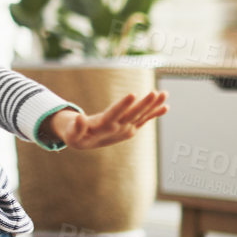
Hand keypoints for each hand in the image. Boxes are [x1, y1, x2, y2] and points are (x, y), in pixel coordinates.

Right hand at [47, 90, 168, 149]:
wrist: (85, 143)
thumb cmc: (75, 136)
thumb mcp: (71, 134)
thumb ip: (76, 128)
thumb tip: (79, 118)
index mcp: (103, 128)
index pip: (114, 114)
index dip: (123, 105)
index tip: (132, 94)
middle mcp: (117, 128)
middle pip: (132, 114)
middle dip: (144, 104)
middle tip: (155, 92)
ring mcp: (126, 129)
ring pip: (141, 116)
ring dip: (153, 105)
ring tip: (165, 94)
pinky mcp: (129, 128)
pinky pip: (143, 120)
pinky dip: (154, 113)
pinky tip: (165, 106)